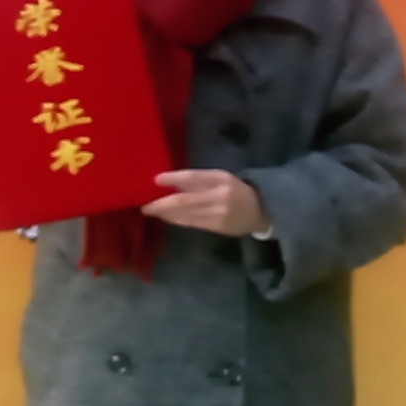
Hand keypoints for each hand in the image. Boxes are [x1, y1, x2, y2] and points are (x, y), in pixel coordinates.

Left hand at [146, 168, 268, 235]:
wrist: (260, 212)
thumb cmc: (237, 190)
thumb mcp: (221, 177)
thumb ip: (199, 179)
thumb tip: (172, 182)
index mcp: (221, 180)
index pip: (193, 178)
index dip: (173, 179)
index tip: (156, 180)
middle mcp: (218, 198)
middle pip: (185, 200)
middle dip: (162, 204)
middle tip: (145, 205)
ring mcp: (218, 215)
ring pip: (186, 215)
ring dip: (166, 214)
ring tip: (151, 211)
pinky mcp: (217, 228)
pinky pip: (192, 223)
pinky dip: (177, 220)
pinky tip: (167, 218)